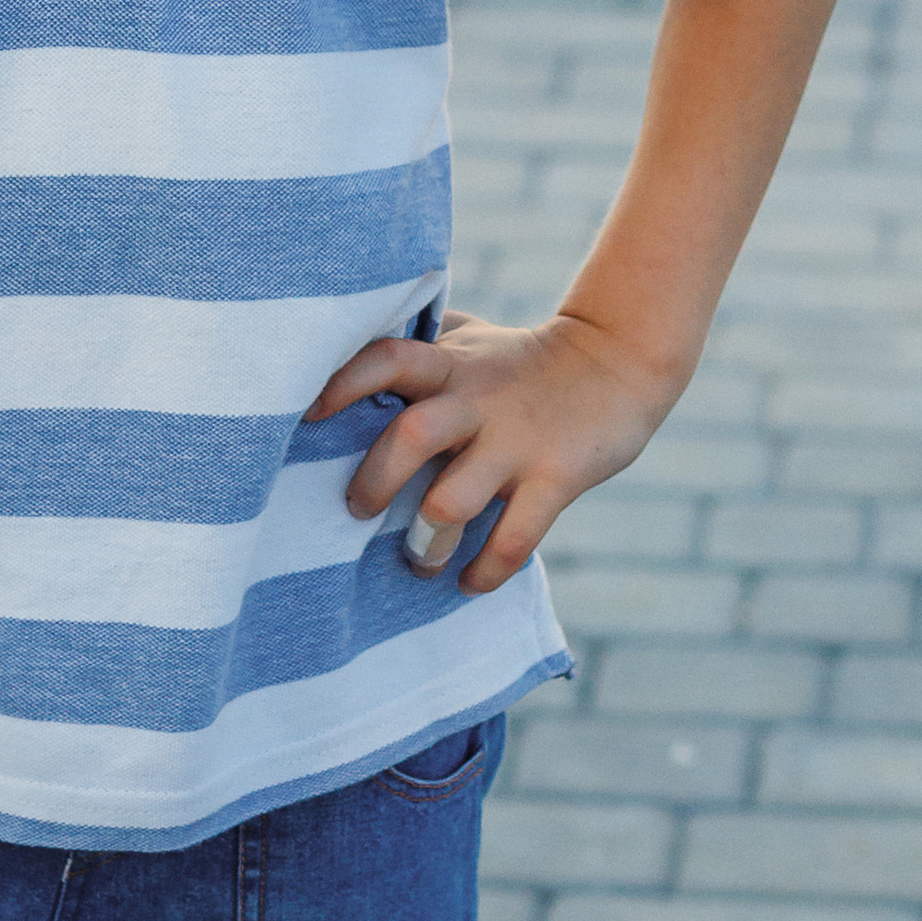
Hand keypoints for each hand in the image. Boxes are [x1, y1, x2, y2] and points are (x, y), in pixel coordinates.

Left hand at [304, 310, 676, 596]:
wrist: (614, 362)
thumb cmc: (515, 359)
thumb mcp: (465, 339)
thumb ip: (413, 349)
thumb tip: (331, 366)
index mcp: (448, 362)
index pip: (385, 358)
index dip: (342, 383)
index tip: (307, 415)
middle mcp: (478, 399)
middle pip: (411, 436)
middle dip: (375, 482)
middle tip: (357, 509)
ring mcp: (518, 441)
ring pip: (454, 500)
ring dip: (425, 542)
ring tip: (417, 560)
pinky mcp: (557, 477)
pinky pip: (513, 538)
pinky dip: (486, 571)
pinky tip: (468, 581)